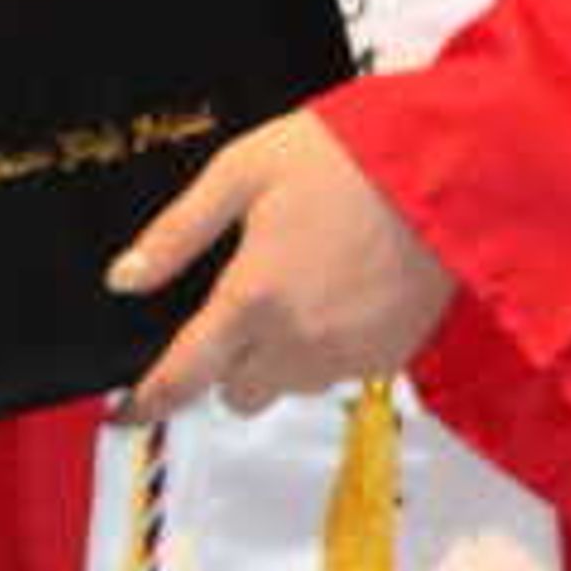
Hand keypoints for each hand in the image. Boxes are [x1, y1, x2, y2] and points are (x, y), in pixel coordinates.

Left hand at [106, 105, 453, 423]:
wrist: (444, 170)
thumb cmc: (344, 158)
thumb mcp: (242, 171)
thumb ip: (177, 233)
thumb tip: (125, 278)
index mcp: (253, 297)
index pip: (186, 373)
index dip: (150, 398)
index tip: (126, 413)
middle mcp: (298, 340)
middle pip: (239, 394)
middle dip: (230, 365)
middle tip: (243, 309)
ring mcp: (349, 355)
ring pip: (290, 385)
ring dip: (282, 356)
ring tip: (304, 284)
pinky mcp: (391, 357)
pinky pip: (341, 372)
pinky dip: (331, 347)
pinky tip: (342, 291)